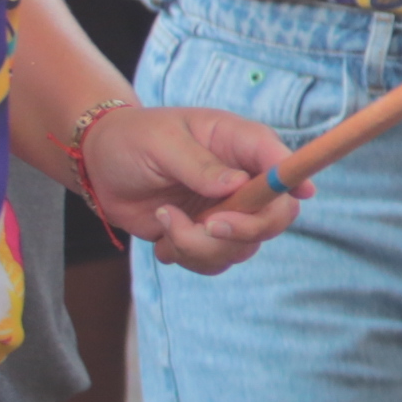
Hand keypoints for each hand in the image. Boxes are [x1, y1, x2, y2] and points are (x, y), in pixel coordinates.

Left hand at [82, 103, 301, 271]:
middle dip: (244, 229)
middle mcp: (241, 180)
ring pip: (242, 247)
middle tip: (207, 225)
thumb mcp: (161, 143)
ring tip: (165, 221)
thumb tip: (236, 185)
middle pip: (276, 216)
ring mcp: (226, 211)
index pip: (280, 162)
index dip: (294, 180)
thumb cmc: (133, 138)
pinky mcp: (206, 236)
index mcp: (238, 144)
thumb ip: (199, 164)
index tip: (300, 194)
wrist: (101, 167)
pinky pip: (215, 262)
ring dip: (201, 246)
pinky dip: (187, 257)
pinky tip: (163, 234)